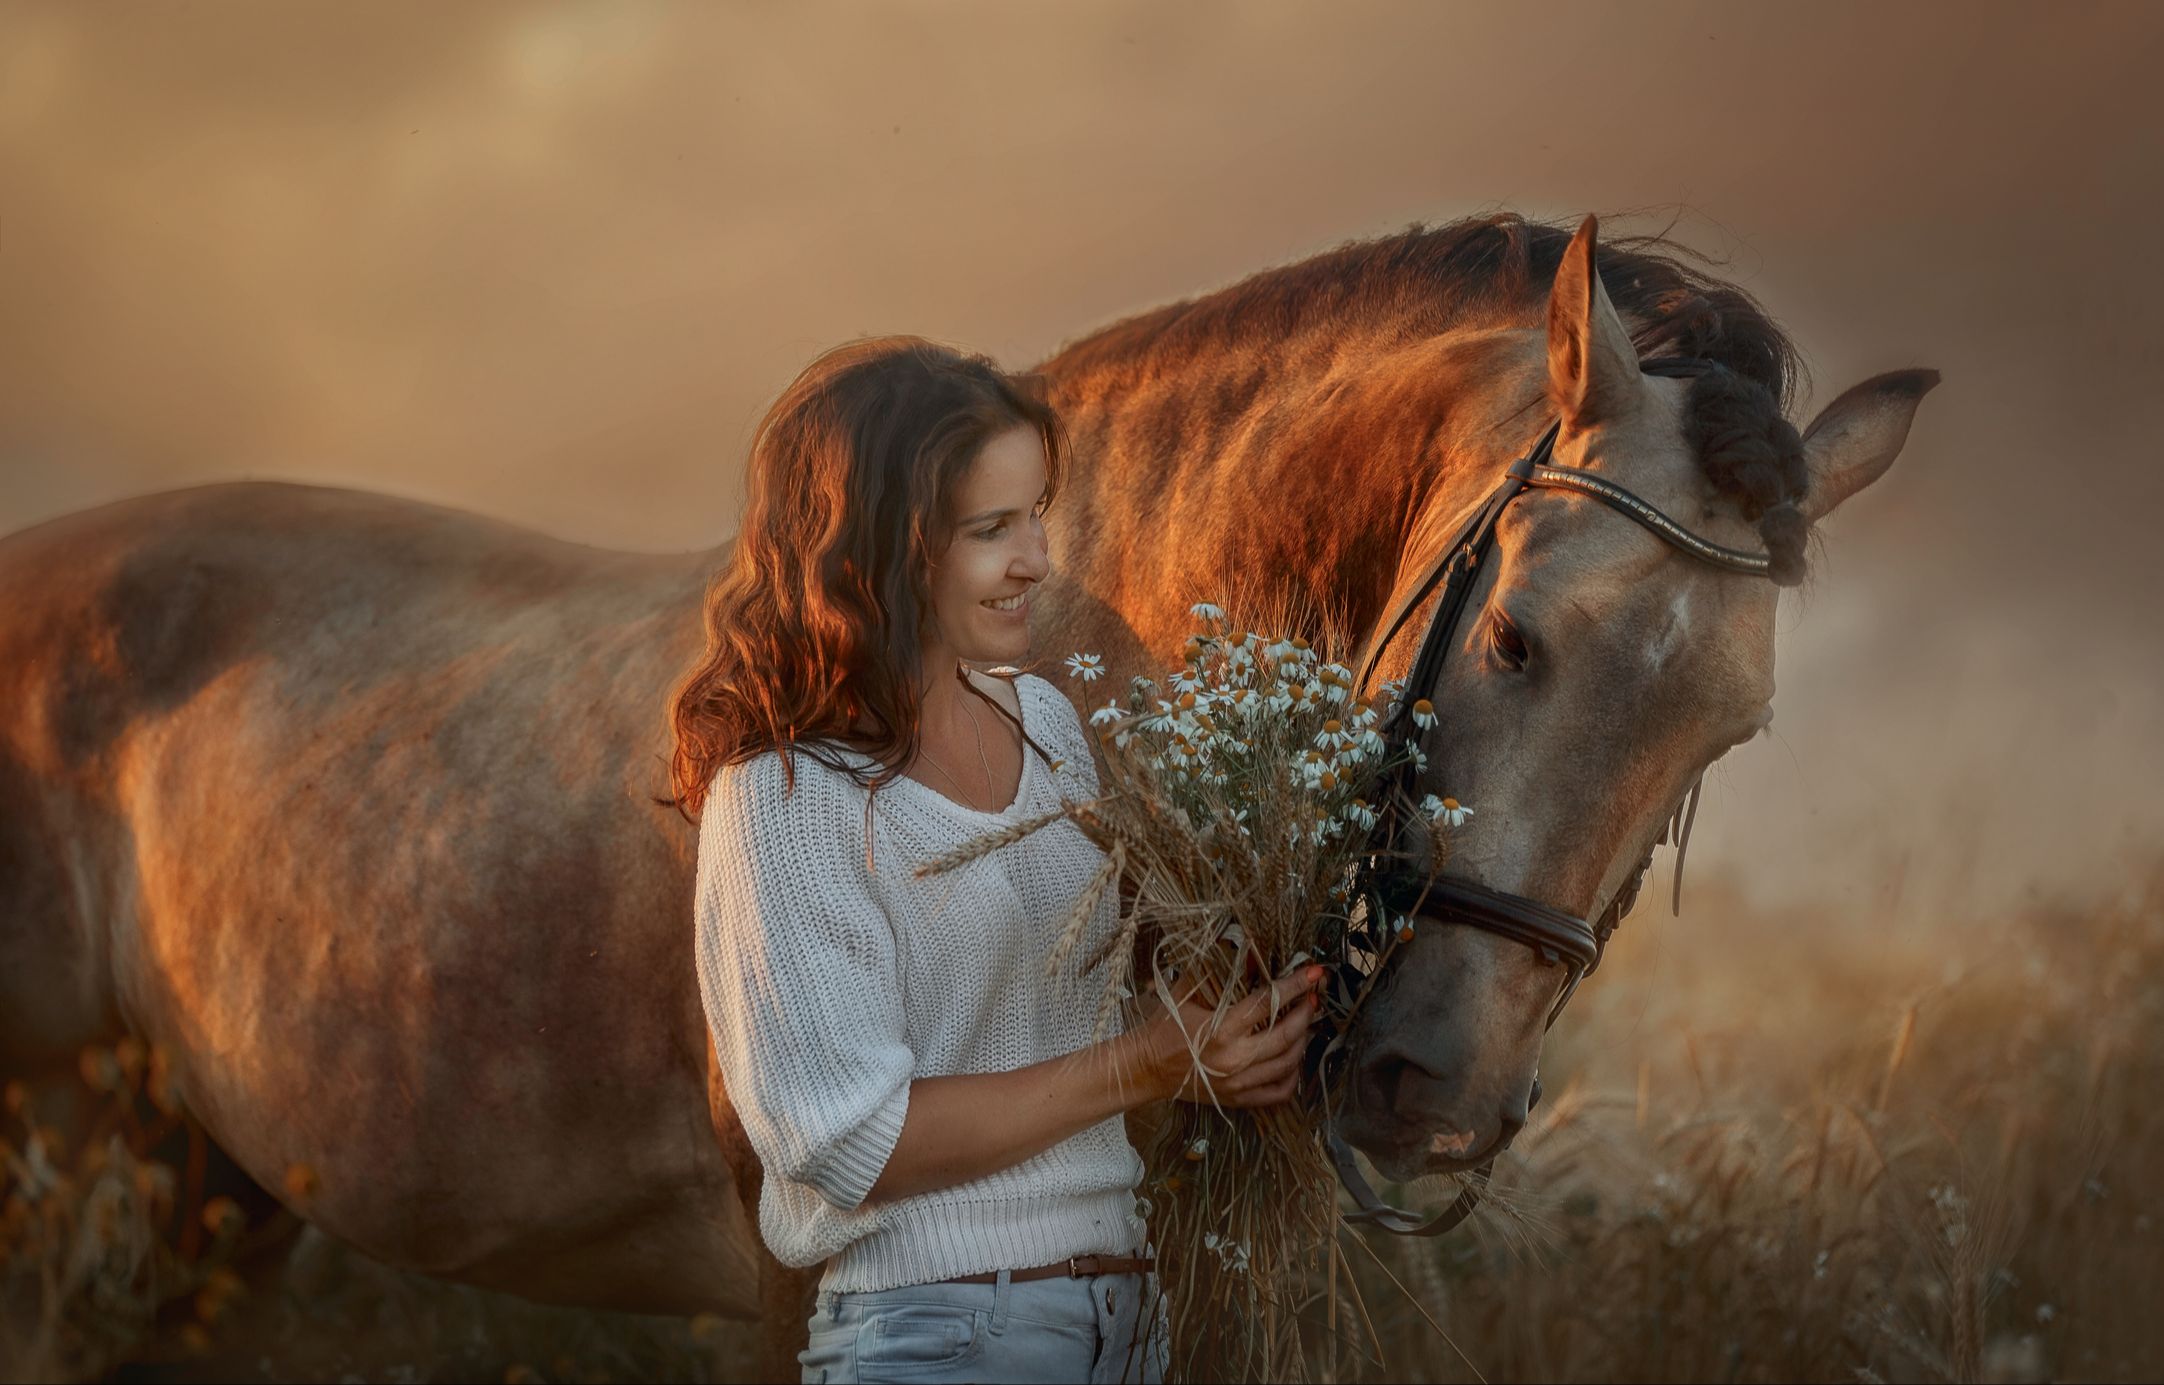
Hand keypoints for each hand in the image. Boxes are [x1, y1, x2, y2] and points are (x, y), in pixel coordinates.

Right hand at [1136, 963, 1324, 1107]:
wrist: (1145, 1068)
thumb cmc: (1165, 1026)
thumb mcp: (1187, 991)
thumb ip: (1218, 970)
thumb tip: (1249, 950)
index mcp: (1220, 1029)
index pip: (1267, 1004)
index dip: (1294, 985)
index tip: (1313, 973)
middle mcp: (1233, 1058)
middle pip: (1286, 1035)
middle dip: (1305, 1013)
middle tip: (1313, 997)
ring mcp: (1237, 1082)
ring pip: (1287, 1063)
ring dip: (1303, 1040)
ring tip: (1305, 1023)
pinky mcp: (1237, 1098)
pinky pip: (1278, 1092)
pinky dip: (1293, 1076)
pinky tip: (1293, 1059)